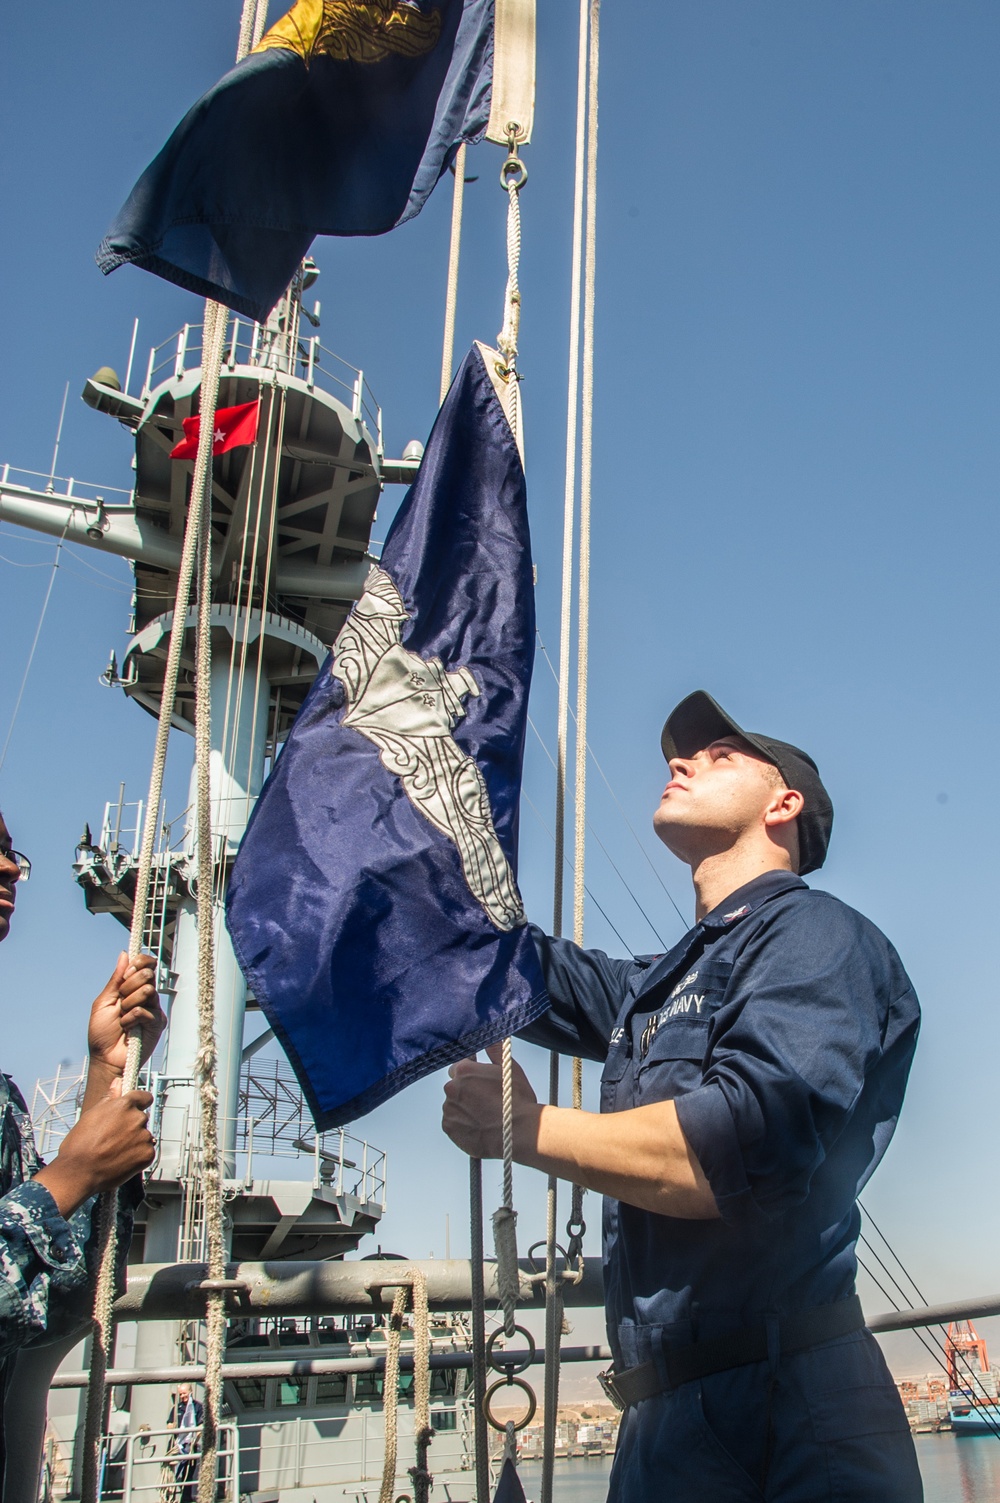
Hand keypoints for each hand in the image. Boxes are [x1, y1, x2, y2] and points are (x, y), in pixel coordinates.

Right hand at [34, 1090, 155, 1217]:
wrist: (78, 1173)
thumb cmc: (79, 1146)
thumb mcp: (90, 1115)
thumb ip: (109, 1098)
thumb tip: (117, 1083)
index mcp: (123, 1105)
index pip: (144, 1097)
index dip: (138, 1103)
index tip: (135, 1109)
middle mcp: (137, 1118)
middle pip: (141, 1118)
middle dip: (132, 1126)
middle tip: (114, 1138)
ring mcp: (143, 1137)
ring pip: (144, 1136)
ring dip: (135, 1141)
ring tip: (115, 1151)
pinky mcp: (147, 1154)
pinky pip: (147, 1151)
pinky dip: (138, 1156)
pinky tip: (122, 1160)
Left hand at [87, 953, 165, 1094]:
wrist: (105, 1058)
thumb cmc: (101, 1033)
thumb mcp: (103, 1002)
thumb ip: (115, 979)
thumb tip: (124, 954)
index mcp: (132, 988)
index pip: (145, 965)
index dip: (139, 963)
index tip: (126, 974)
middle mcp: (145, 996)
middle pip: (147, 974)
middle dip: (128, 986)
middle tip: (120, 1001)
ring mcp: (153, 1009)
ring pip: (147, 991)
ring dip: (128, 1005)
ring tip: (122, 1018)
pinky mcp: (157, 1023)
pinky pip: (145, 1011)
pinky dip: (131, 1019)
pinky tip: (128, 1029)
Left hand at [442, 1044, 540, 1159]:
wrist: (518, 1134)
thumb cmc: (517, 1101)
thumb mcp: (510, 1069)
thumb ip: (495, 1050)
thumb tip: (491, 1036)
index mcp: (464, 1071)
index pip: (460, 1065)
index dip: (472, 1072)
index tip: (482, 1080)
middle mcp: (451, 1088)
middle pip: (455, 1085)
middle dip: (467, 1090)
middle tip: (486, 1099)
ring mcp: (449, 1109)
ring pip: (454, 1104)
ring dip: (464, 1107)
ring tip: (484, 1115)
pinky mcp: (449, 1128)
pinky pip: (452, 1122)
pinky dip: (462, 1123)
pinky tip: (478, 1125)